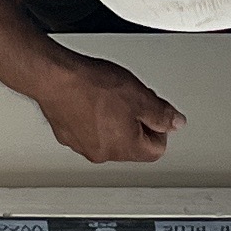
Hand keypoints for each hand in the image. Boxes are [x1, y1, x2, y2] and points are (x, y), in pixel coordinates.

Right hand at [38, 56, 185, 164]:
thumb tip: (175, 123)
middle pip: (132, 145)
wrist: (54, 77)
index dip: (158, 127)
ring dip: (113, 121)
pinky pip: (89, 131)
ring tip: (108, 97)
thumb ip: (162, 114)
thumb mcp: (140, 96)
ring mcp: (82, 146)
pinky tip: (91, 99)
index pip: (156, 149)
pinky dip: (92, 119)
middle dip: (136, 124)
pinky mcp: (67, 135)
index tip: (152, 111)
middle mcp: (103, 153)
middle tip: (130, 100)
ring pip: (109, 138)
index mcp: (125, 148)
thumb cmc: (92, 86)